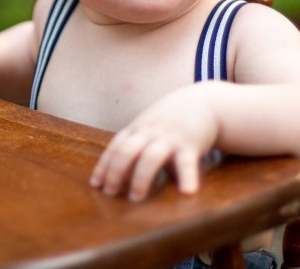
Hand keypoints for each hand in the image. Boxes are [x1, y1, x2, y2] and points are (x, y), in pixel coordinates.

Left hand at [89, 86, 218, 200]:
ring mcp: (169, 137)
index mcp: (138, 129)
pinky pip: (187, 162)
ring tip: (136, 198)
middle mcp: (150, 132)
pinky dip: (187, 177)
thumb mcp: (150, 127)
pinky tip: (187, 192)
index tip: (95, 184)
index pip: (116, 147)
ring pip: (151, 157)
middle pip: (127, 151)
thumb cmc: (172, 121)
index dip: (104, 165)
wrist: (204, 101)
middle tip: (110, 193)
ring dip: (141, 178)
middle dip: (115, 172)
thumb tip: (121, 176)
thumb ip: (138, 146)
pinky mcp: (191, 144)